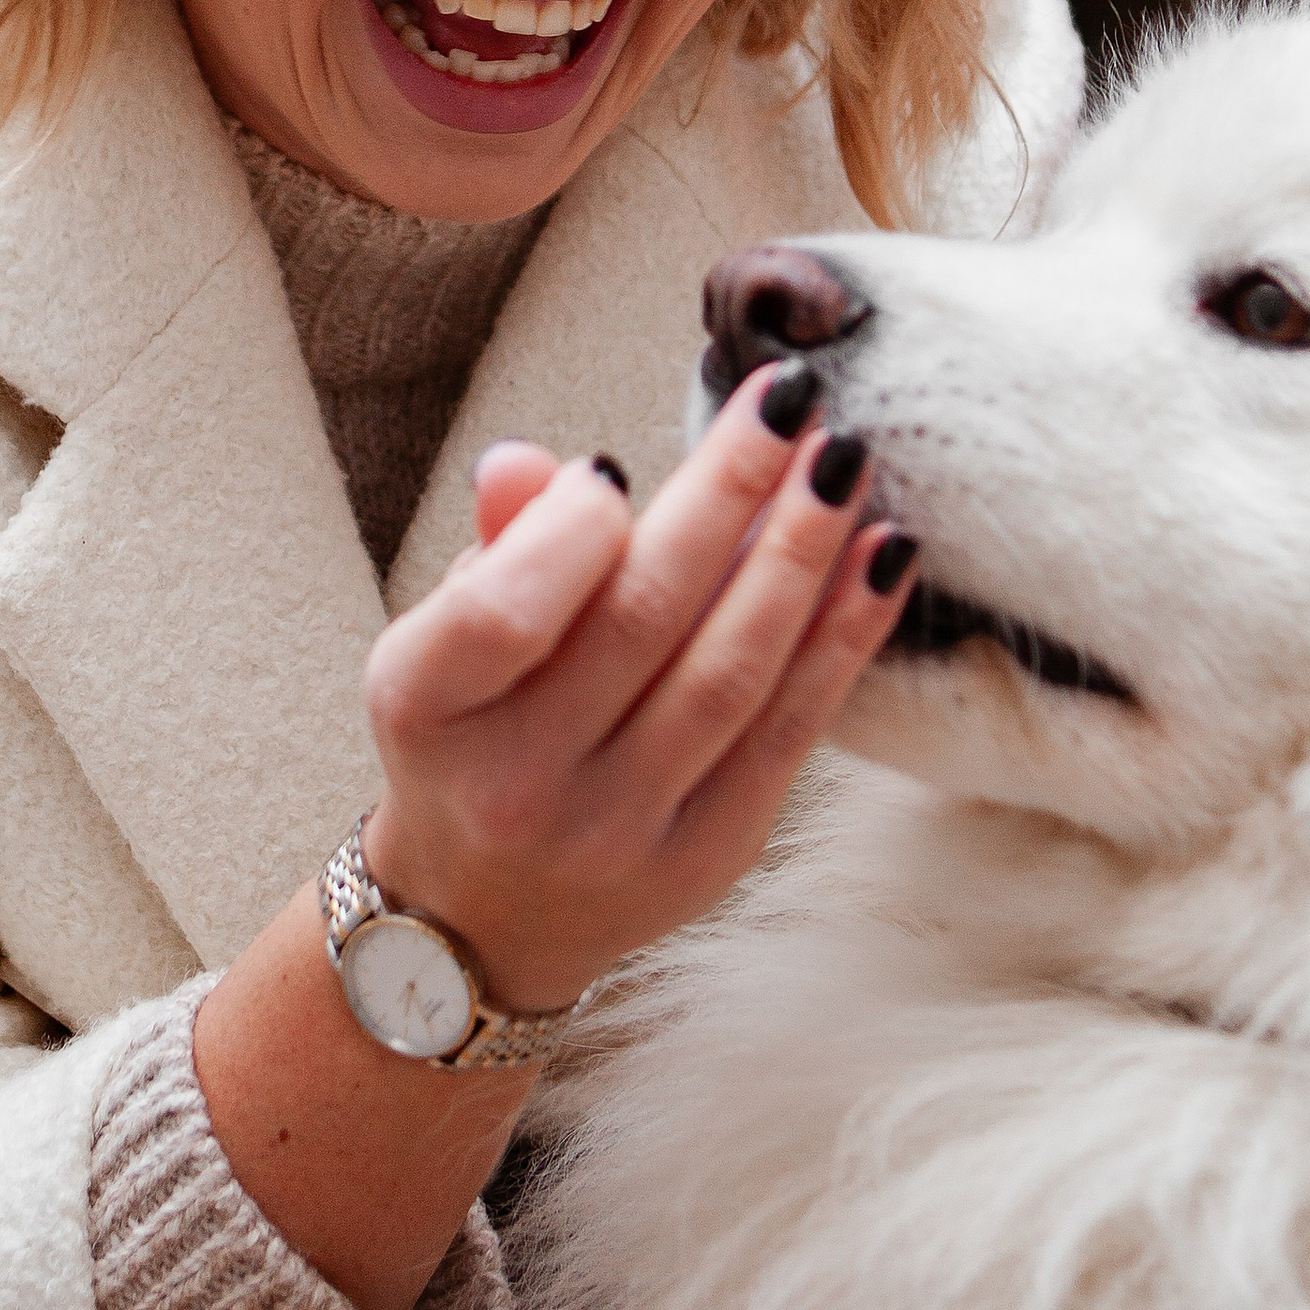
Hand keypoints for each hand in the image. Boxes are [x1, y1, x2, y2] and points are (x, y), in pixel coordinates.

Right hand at [360, 367, 913, 1015]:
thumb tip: (537, 461)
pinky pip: (789, 732)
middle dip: (730, 493)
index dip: (576, 528)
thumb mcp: (442, 636)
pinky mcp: (707, 858)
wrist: (485, 911)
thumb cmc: (469, 731)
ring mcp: (618, 832)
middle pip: (644, 620)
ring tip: (846, 460)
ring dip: (802, 554)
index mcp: (426, 708)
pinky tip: (882, 556)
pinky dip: (842, 638)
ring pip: (730, 673)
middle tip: (791, 398)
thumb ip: (499, 544)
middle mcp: (518, 785)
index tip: (623, 464)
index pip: (508, 609)